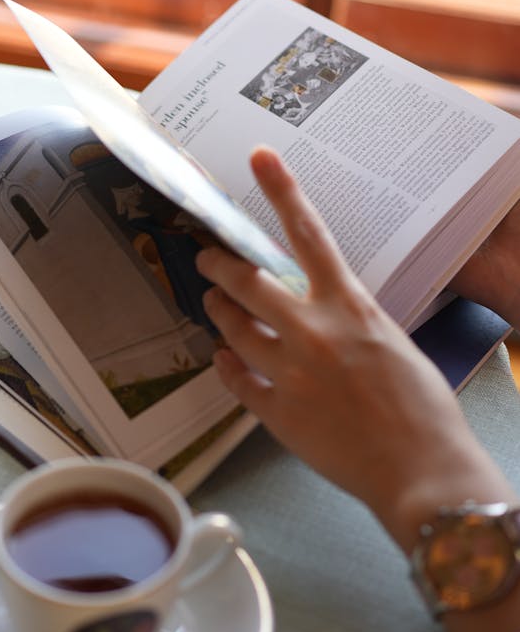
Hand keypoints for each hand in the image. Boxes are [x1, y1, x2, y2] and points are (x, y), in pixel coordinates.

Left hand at [196, 147, 515, 557]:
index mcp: (351, 308)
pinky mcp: (279, 414)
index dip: (282, 191)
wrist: (424, 473)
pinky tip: (222, 359)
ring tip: (212, 305)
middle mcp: (315, 332)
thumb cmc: (423, 410)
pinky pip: (236, 380)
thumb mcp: (392, 343)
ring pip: (234, 328)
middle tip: (206, 259)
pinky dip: (226, 365)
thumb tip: (325, 311)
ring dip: (218, 312)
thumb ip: (351, 321)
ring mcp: (292, 373)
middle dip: (219, 265)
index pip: (309, 234)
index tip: (260, 159)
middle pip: (248, 281)